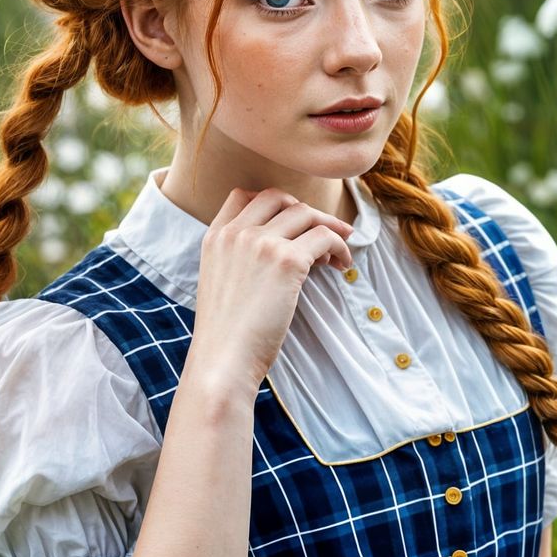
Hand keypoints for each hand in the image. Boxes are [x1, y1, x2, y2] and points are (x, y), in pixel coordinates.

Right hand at [189, 187, 355, 387]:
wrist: (223, 361)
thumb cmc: (226, 334)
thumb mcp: (219, 282)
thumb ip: (238, 257)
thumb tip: (282, 247)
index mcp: (215, 237)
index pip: (244, 195)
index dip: (273, 204)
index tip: (292, 223)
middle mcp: (236, 233)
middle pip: (280, 198)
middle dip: (305, 211)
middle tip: (326, 230)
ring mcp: (261, 243)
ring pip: (306, 214)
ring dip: (328, 228)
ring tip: (336, 253)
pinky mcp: (287, 261)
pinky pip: (325, 237)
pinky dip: (340, 246)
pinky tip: (341, 265)